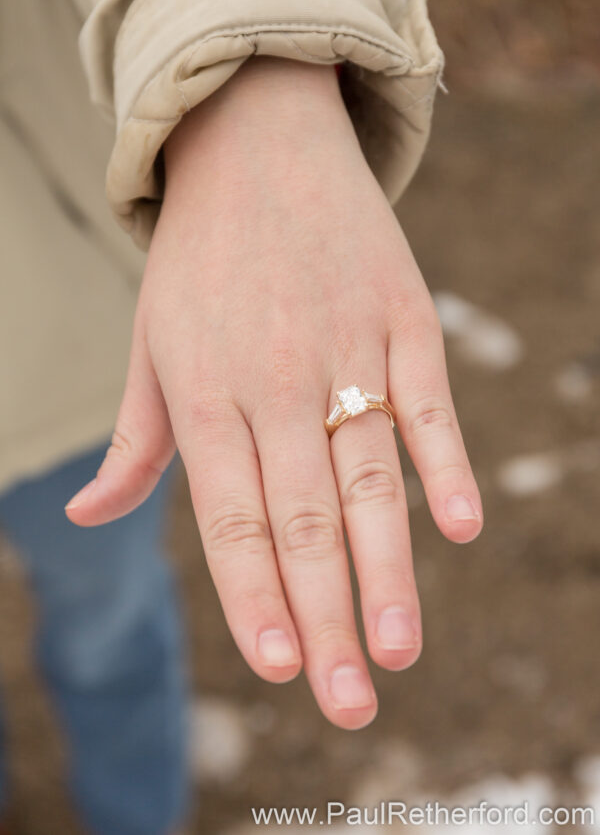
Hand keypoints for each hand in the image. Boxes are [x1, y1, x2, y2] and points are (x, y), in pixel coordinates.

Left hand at [65, 57, 482, 729]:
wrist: (258, 143)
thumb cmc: (199, 259)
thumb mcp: (149, 342)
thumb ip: (136, 440)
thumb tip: (88, 517)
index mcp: (205, 392)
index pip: (230, 519)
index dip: (253, 596)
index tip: (277, 668)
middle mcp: (273, 379)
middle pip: (303, 518)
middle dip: (324, 617)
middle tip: (350, 704)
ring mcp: (344, 347)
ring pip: (368, 477)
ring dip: (387, 570)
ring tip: (400, 648)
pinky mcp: (400, 318)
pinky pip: (425, 401)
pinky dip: (443, 463)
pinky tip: (456, 528)